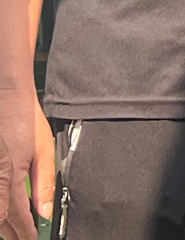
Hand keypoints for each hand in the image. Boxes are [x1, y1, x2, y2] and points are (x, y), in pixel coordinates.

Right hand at [0, 90, 52, 239]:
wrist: (6, 95)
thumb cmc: (24, 118)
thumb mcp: (44, 149)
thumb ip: (44, 183)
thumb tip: (45, 210)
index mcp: (9, 178)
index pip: (17, 218)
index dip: (25, 233)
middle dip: (12, 233)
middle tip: (25, 238)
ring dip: (2, 223)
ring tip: (16, 229)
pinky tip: (5, 209)